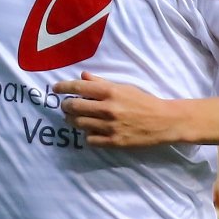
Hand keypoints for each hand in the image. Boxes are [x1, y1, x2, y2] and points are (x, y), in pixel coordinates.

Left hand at [53, 72, 180, 147]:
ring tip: (74, 119)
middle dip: (66, 106)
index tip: (55, 88)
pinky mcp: (114, 142)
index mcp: (110, 92)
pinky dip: (87, 135)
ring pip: (78, 124)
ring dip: (73, 121)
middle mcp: (107, 108)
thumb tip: (82, 76)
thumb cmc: (143, 101)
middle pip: (73, 107)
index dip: (62, 87)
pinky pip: (90, 140)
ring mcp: (110, 126)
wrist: (164, 121)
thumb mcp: (123, 87)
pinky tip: (90, 131)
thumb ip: (101, 83)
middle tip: (66, 106)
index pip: (78, 88)